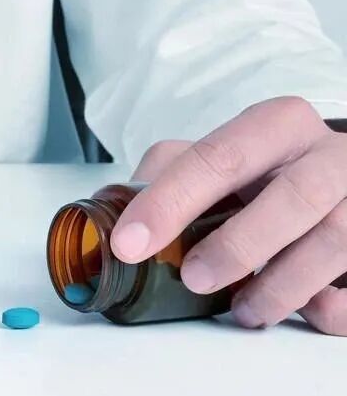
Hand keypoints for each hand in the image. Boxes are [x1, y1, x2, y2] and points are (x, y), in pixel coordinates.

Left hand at [113, 96, 346, 334]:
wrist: (342, 173)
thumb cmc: (272, 168)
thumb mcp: (225, 153)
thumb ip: (171, 170)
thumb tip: (115, 206)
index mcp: (277, 126)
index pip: (219, 156)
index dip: (170, 201)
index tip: (130, 243)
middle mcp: (329, 156)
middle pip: (294, 194)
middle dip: (238, 244)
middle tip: (194, 278)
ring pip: (336, 239)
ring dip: (282, 284)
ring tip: (242, 310)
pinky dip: (335, 306)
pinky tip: (309, 313)